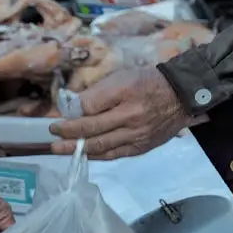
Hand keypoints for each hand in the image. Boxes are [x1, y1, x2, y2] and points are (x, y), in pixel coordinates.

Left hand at [50, 67, 194, 159]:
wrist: (181, 97)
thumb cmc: (147, 82)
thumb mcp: (123, 77)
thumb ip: (99, 92)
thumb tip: (74, 106)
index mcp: (125, 94)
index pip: (90, 106)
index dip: (71, 113)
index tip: (58, 114)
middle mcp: (131, 117)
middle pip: (92, 129)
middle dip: (68, 132)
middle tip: (52, 133)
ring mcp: (137, 136)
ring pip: (101, 146)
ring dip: (77, 148)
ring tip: (58, 148)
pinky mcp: (142, 147)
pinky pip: (114, 155)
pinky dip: (96, 156)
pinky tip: (84, 155)